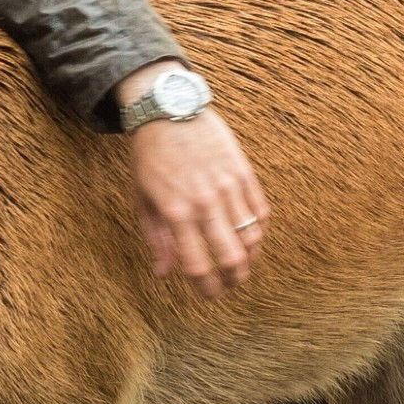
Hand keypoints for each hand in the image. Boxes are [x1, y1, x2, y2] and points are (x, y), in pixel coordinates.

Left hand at [118, 63, 267, 297]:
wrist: (170, 109)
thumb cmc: (150, 156)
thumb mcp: (142, 198)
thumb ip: (156, 238)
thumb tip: (165, 273)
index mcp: (176, 212)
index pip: (198, 265)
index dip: (206, 288)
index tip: (209, 294)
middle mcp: (205, 202)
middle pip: (232, 257)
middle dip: (234, 280)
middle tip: (231, 285)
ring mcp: (228, 186)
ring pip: (252, 237)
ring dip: (250, 258)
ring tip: (242, 264)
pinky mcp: (244, 172)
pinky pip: (260, 211)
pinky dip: (258, 230)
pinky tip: (250, 236)